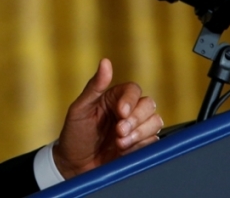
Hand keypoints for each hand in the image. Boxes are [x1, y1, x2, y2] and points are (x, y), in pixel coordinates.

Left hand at [52, 59, 162, 178]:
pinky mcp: (141, 147)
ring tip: (120, 144)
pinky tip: (125, 152)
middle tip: (119, 132)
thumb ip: (94, 87)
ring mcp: (136, 129)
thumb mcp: (80, 109)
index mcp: (114, 98)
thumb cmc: (74, 135)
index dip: (131, 100)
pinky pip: (154, 142)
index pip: (133, 90)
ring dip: (140, 134)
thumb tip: (105, 62)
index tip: (121, 112)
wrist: (74, 167)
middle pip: (149, 105)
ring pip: (155, 122)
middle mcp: (128, 111)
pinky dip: (142, 146)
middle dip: (136, 120)